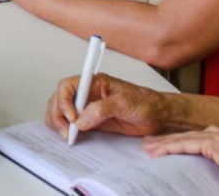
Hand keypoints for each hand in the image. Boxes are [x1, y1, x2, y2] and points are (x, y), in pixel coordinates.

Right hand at [45, 73, 168, 140]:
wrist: (159, 116)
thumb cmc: (146, 102)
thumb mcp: (123, 103)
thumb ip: (101, 110)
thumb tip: (81, 120)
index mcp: (93, 82)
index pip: (67, 86)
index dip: (64, 101)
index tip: (72, 117)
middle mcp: (87, 94)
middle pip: (59, 99)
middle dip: (58, 115)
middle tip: (67, 130)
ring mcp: (88, 107)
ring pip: (61, 111)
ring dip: (59, 122)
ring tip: (68, 135)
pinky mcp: (92, 121)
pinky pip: (73, 124)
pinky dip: (67, 130)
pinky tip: (72, 136)